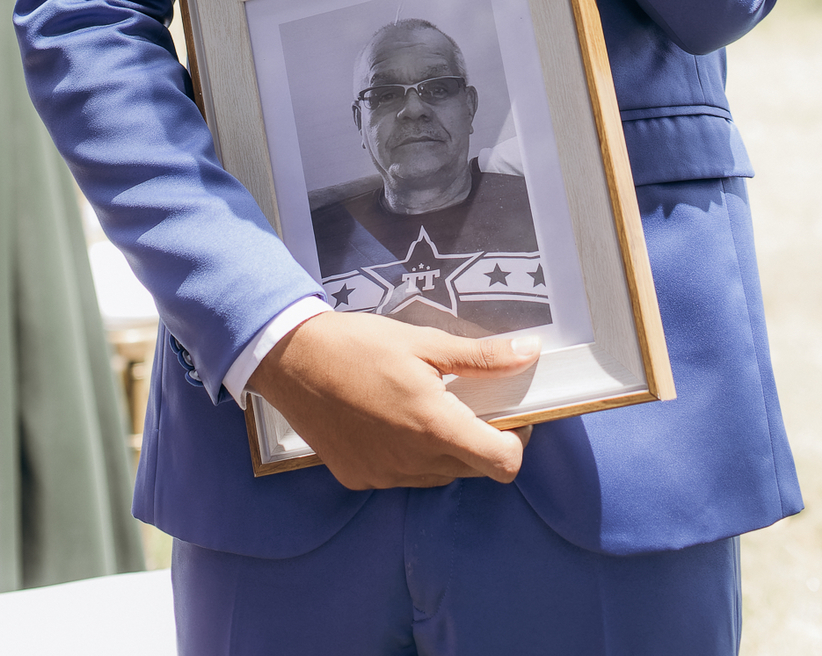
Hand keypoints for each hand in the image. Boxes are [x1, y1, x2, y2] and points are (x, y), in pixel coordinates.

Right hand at [248, 310, 538, 489]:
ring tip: (429, 407)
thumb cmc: (360, 345)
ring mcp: (384, 476)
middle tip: (471, 403)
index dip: (516, 441)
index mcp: (434, 426)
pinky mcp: (359, 479)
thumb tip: (529, 353)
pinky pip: (404, 477)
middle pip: (475, 471)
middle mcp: (412, 461)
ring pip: (440, 475)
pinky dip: (413, 456)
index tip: (510, 415)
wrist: (293, 361)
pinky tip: (396, 421)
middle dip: (484, 442)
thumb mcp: (424, 343)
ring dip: (448, 450)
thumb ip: (481, 357)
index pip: (502, 464)